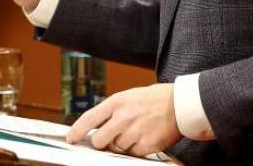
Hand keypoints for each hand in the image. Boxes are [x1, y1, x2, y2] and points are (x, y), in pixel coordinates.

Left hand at [66, 84, 181, 156]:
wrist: (180, 104)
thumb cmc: (155, 99)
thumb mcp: (129, 97)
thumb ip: (112, 111)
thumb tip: (96, 128)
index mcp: (117, 102)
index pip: (89, 118)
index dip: (77, 130)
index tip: (71, 138)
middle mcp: (123, 117)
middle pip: (99, 141)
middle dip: (102, 143)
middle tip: (110, 139)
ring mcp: (135, 132)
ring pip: (116, 149)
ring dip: (122, 146)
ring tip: (135, 133)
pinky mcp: (146, 145)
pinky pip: (132, 155)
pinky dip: (136, 150)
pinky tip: (144, 138)